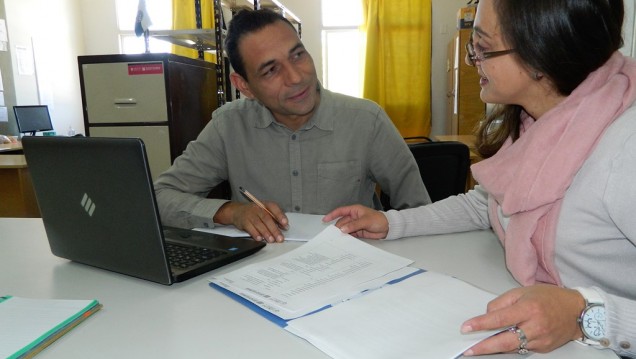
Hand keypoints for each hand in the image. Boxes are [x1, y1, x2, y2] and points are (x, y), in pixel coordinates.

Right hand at [214, 201, 287, 242]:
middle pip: (267, 218)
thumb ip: (274, 218)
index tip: (285, 224)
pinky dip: (255, 234)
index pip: (274, 208)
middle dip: (274, 229)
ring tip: (271, 240)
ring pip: (259, 224)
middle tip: (280, 238)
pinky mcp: (244, 221)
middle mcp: (258, 208)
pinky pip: (250, 228)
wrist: (237, 211)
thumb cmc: (255, 212)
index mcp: (265, 204)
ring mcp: (250, 214)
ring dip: (266, 233)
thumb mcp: (265, 211)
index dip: (280, 216)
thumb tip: (284, 227)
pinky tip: (260, 239)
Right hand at [322, 204, 388, 238]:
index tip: (324, 220)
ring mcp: (355, 225)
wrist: (387, 228)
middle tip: (332, 235)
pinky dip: (346, 237)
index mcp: (354, 210)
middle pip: (341, 222)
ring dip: (341, 233)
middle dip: (337, 228)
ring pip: (345, 229)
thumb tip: (342, 229)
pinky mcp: (357, 232)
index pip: (340, 211)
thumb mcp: (365, 221)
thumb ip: (354, 225)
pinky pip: (349, 234)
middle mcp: (353, 217)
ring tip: (336, 239)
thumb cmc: (378, 220)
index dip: (332, 215)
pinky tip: (343, 241)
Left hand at [461, 284, 585, 355]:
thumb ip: (502, 303)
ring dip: (494, 348)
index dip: (481, 324)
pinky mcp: (543, 349)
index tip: (466, 327)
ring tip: (478, 347)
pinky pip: (521, 349)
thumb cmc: (549, 297)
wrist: (576, 311)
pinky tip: (500, 344)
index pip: (500, 319)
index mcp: (529, 308)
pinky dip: (509, 347)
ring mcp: (541, 340)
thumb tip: (487, 315)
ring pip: (512, 348)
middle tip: (468, 349)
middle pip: (505, 341)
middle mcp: (535, 326)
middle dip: (484, 347)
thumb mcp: (522, 291)